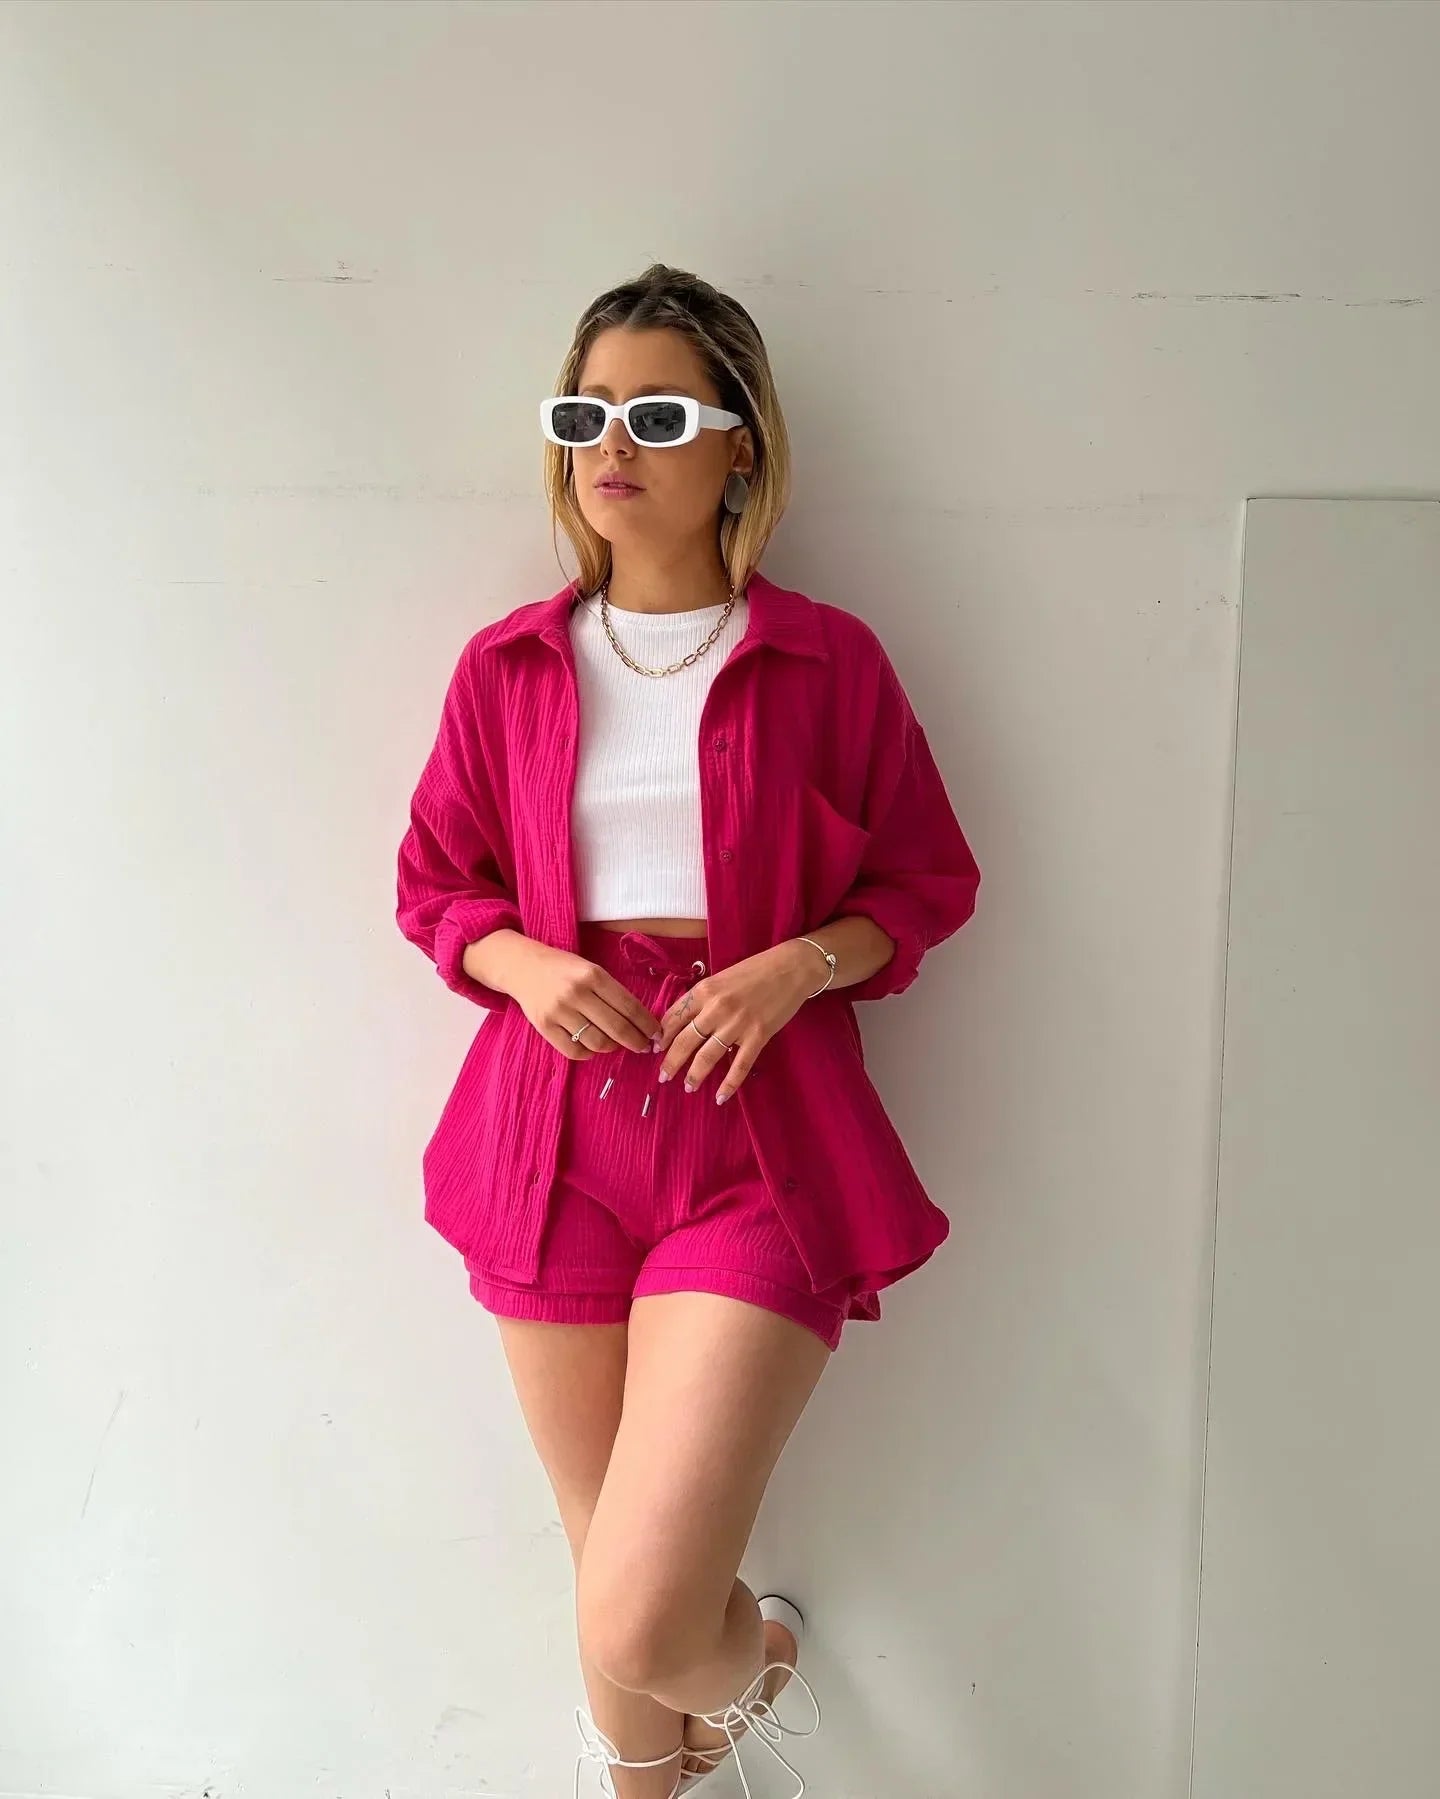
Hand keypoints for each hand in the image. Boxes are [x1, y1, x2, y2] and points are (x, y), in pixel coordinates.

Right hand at [503, 939, 662, 1060]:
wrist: (522, 966)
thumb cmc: (564, 968)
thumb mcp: (590, 969)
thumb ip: (612, 992)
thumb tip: (640, 1021)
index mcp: (593, 975)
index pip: (629, 1006)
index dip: (647, 1024)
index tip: (657, 1034)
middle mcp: (576, 993)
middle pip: (616, 1028)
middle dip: (637, 1041)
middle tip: (645, 1046)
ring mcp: (559, 1011)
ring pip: (597, 1042)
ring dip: (613, 1047)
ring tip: (616, 1043)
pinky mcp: (544, 1027)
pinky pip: (575, 1051)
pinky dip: (589, 1053)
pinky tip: (593, 1045)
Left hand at [651, 940, 817, 1103]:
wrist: (791, 968)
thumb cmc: (755, 970)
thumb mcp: (721, 978)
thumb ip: (703, 998)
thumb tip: (684, 1020)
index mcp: (704, 990)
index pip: (674, 1017)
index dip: (662, 1036)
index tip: (655, 1049)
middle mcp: (716, 1008)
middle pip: (684, 1041)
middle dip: (671, 1062)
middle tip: (663, 1077)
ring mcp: (737, 1024)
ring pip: (707, 1057)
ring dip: (694, 1075)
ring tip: (688, 1087)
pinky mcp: (758, 1036)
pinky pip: (740, 1066)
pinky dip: (729, 1084)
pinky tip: (720, 1097)